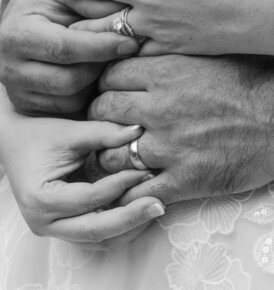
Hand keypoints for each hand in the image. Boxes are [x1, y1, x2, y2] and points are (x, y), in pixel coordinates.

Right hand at [0, 0, 139, 114]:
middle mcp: (10, 68)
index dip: (101, 47)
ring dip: (97, 82)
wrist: (24, 19)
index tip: (130, 42)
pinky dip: (87, 94)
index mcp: (18, 34)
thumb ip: (97, 4)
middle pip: (68, 80)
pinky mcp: (27, 107)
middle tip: (125, 52)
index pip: (64, 47)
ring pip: (71, 100)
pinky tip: (97, 73)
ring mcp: (17, 91)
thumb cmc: (51, 3)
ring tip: (110, 60)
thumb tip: (131, 17)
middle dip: (102, 67)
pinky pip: (67, 109)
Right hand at [0, 110, 164, 245]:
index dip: (119, 185)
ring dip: (128, 227)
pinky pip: (96, 236)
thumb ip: (104, 132)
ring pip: (98, 240)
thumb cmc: (40, 135)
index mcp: (42, 199)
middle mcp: (45, 222)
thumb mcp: (70, 130)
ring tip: (155, 207)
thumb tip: (138, 131)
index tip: (145, 171)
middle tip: (159, 204)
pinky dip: (118, 227)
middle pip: (94, 231)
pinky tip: (140, 210)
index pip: (89, 199)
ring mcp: (54, 229)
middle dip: (130, 218)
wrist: (17, 142)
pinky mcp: (65, 227)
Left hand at [88, 52, 273, 206]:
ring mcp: (170, 146)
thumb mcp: (217, 50)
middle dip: (103, 116)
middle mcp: (162, 107)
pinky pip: (138, 191)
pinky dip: (130, 192)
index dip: (110, 81)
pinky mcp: (184, 179)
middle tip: (114, 121)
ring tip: (123, 155)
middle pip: (103, 111)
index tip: (118, 88)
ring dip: (113, 155)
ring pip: (112, 155)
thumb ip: (180, 49)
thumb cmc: (262, 77)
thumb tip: (155, 41)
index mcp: (170, 70)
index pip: (111, 74)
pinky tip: (134, 187)